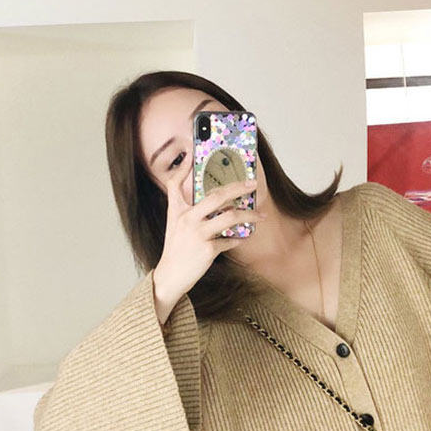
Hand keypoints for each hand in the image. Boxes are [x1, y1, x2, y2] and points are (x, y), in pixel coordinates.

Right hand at [154, 177, 262, 300]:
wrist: (171, 275)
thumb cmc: (176, 249)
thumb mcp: (175, 226)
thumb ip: (187, 210)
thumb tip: (212, 200)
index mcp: (177, 211)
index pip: (175, 183)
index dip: (183, 167)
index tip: (192, 154)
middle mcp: (187, 219)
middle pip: (217, 196)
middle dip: (238, 187)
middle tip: (253, 184)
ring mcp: (198, 234)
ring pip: (230, 217)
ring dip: (249, 215)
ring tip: (260, 215)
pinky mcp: (208, 250)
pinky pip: (230, 241)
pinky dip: (239, 239)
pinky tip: (244, 237)